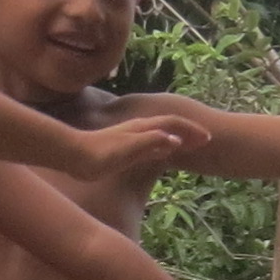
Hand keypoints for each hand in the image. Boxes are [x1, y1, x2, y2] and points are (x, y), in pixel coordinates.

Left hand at [68, 113, 210, 186]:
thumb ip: (151, 143)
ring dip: (176, 137)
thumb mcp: (129, 150)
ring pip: (160, 132)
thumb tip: (175, 139)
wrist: (72, 154)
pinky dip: (162, 145)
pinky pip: (150, 142)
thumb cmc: (100, 154)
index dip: (191, 130)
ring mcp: (130, 136)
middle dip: (188, 131)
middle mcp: (138, 128)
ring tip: (188, 144)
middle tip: (205, 140)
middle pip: (169, 125)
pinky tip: (160, 154)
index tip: (207, 138)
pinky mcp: (122, 146)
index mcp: (143, 128)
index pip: (173, 124)